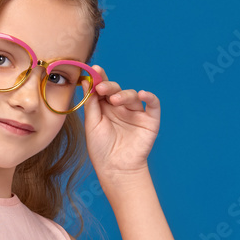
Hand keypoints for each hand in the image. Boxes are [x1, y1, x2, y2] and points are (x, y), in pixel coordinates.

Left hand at [81, 65, 160, 179]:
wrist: (115, 169)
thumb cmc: (101, 149)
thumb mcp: (92, 124)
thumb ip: (91, 103)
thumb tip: (86, 81)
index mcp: (105, 108)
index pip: (103, 89)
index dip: (99, 79)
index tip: (94, 70)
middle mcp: (121, 108)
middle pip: (116, 89)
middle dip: (109, 86)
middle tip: (102, 88)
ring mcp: (136, 113)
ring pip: (132, 95)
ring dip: (123, 94)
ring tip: (114, 100)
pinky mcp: (150, 120)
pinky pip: (153, 104)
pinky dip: (150, 97)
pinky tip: (142, 94)